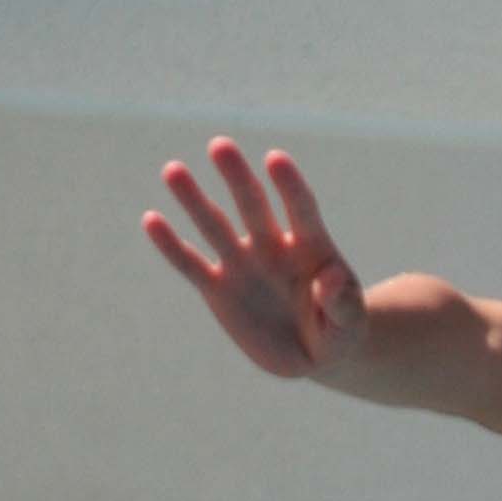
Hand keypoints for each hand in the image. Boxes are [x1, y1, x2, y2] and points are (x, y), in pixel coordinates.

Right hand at [141, 139, 369, 379]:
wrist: (315, 355)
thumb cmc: (339, 330)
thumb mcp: (350, 324)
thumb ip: (343, 302)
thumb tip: (330, 277)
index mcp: (312, 247)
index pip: (301, 208)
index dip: (289, 186)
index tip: (275, 159)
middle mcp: (273, 246)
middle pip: (253, 206)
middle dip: (238, 178)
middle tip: (220, 145)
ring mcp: (243, 265)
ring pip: (215, 226)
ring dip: (194, 200)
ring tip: (173, 170)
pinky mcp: (218, 290)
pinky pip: (191, 265)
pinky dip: (172, 246)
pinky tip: (152, 220)